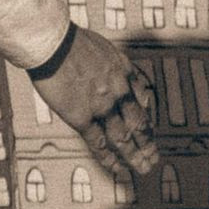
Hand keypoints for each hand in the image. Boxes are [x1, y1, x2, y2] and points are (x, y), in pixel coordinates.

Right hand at [26, 27, 159, 176]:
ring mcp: (102, 105)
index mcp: (122, 71)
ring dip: (135, 154)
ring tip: (144, 168)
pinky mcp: (81, 116)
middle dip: (147, 141)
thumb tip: (118, 74)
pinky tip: (118, 168)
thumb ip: (114, 63)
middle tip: (154, 157)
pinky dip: (108, 157)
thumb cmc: (70, 40)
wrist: (54, 43)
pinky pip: (98, 142)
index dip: (146, 116)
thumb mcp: (102, 46)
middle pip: (138, 121)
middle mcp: (118, 90)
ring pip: (124, 136)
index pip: (141, 99)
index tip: (149, 129)